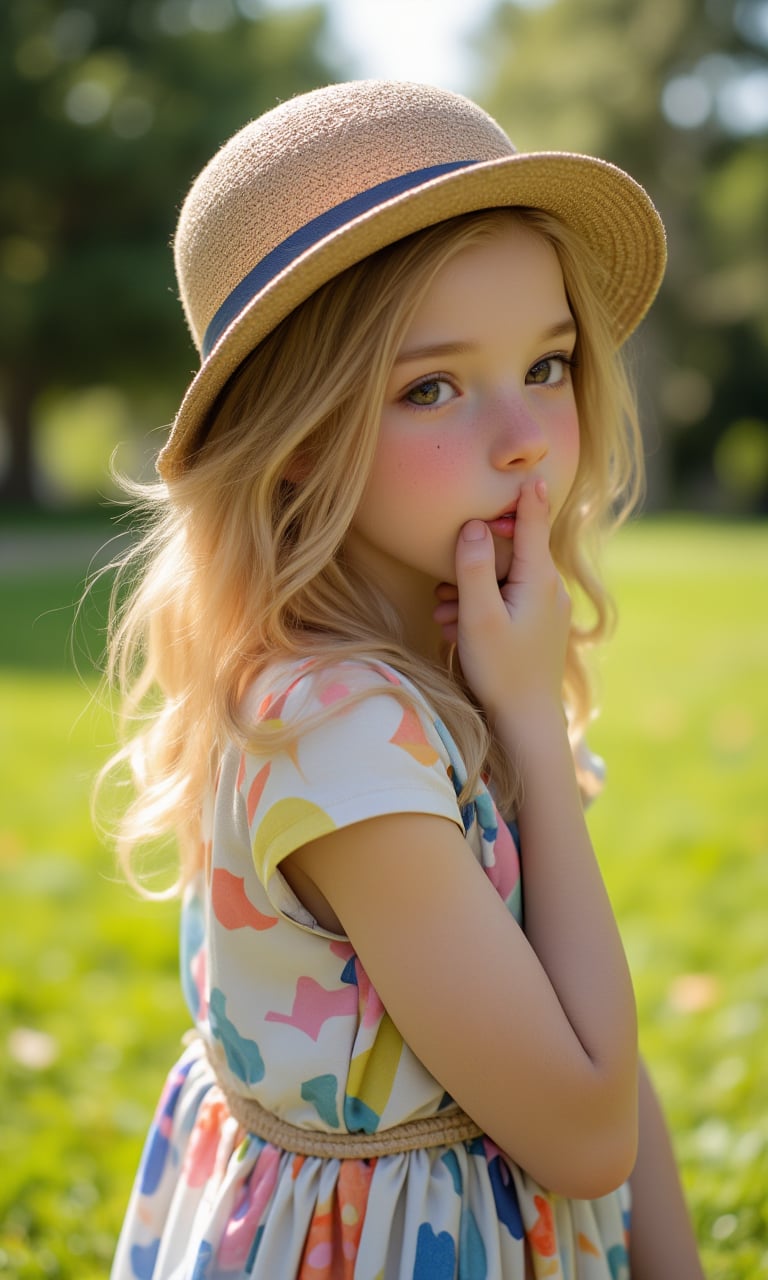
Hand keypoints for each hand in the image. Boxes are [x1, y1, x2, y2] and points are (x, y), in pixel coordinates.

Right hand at [434, 480, 570, 727]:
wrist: (527, 723)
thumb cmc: (502, 670)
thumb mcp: (479, 617)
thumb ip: (475, 568)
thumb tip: (474, 526)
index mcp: (540, 579)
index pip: (534, 523)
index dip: (527, 495)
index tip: (530, 468)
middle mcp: (549, 589)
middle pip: (512, 551)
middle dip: (475, 561)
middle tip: (444, 587)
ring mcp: (546, 608)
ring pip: (504, 579)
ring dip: (471, 590)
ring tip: (445, 616)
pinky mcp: (538, 626)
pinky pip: (506, 601)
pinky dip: (480, 607)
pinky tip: (457, 629)